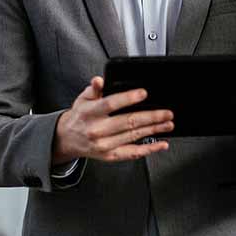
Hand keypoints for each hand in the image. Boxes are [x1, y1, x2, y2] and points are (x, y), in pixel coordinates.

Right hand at [53, 76, 173, 163]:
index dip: (128, 98)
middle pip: (128, 122)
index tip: (143, 93)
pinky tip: (161, 144)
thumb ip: (94, 89)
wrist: (67, 139)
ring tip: (168, 124)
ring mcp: (104, 145)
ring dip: (154, 130)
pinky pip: (132, 153)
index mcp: (90, 113)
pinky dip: (149, 149)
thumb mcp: (83, 99)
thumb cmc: (80, 116)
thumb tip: (99, 80)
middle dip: (151, 117)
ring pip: (133, 136)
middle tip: (167, 113)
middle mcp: (97, 130)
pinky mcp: (110, 155)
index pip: (110, 104)